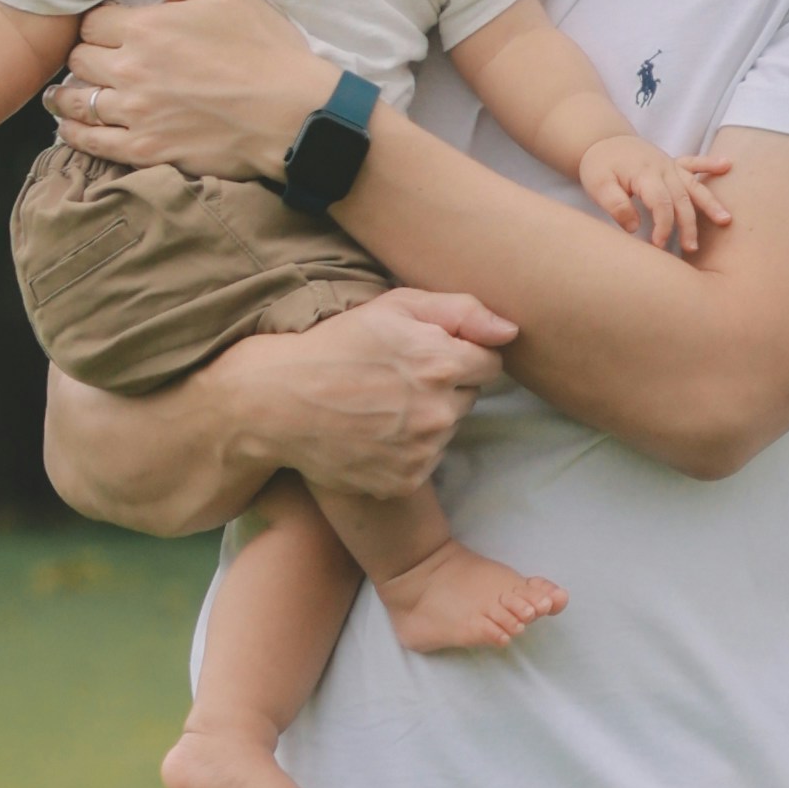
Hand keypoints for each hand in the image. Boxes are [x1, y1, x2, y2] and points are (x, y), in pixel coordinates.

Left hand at [57, 0, 327, 182]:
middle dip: (85, 55)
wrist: (292, 113)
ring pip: (77, 100)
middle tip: (96, 58)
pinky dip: (75, 134)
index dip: (99, 23)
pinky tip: (71, 128)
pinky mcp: (146, 149)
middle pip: (79, 59)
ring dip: (70, 94)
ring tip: (69, 93)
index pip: (93, 22)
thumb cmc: (266, 48)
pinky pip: (92, 143)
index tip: (109, 28)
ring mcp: (135, 113)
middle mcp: (131, 70)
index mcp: (147, 28)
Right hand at [237, 295, 517, 507]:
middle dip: (446, 387)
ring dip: (428, 419)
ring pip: (448, 431)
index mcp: (442, 363)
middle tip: (397, 378)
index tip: (429, 354)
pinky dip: (408, 450)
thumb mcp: (394, 307)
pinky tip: (374, 433)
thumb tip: (512, 330)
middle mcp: (438, 412)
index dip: (462, 355)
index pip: (492, 364)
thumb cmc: (335, 344)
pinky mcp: (405, 481)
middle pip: (470, 398)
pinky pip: (426, 462)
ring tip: (380, 405)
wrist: (276, 403)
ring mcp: (422, 451)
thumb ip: (461, 311)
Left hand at [577, 135, 734, 253]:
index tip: (659, 245)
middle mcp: (662, 168)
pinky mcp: (673, 163)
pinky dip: (711, 164)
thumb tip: (634, 227)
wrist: (602, 140)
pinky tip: (728, 165)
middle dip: (688, 225)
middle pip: (681, 199)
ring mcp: (670, 165)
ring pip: (693, 186)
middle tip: (690, 247)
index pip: (661, 203)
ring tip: (725, 220)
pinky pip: (694, 163)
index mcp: (644, 174)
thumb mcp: (598, 185)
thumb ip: (615, 205)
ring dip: (710, 203)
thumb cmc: (599, 165)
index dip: (663, 225)